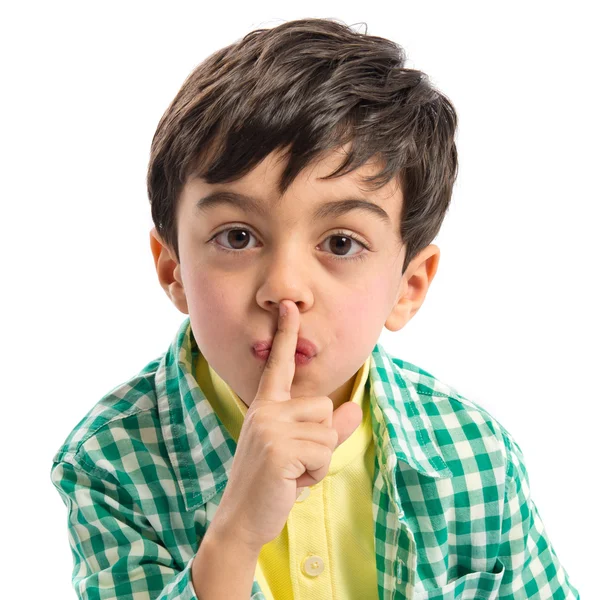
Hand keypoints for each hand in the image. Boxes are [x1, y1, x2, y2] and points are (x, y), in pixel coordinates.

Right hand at [209, 299, 362, 552]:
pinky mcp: (279, 448)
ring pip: (327, 432)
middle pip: (325, 407)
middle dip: (320, 441)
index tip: (289, 305)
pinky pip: (323, 453)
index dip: (286, 333)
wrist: (242, 520)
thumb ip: (327, 429)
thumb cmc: (271, 483)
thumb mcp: (300, 451)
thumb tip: (354, 411)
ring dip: (318, 461)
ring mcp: (269, 427)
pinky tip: (290, 483)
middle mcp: (265, 410)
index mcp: (266, 406)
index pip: (279, 364)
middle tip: (293, 463)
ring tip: (291, 473)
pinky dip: (315, 474)